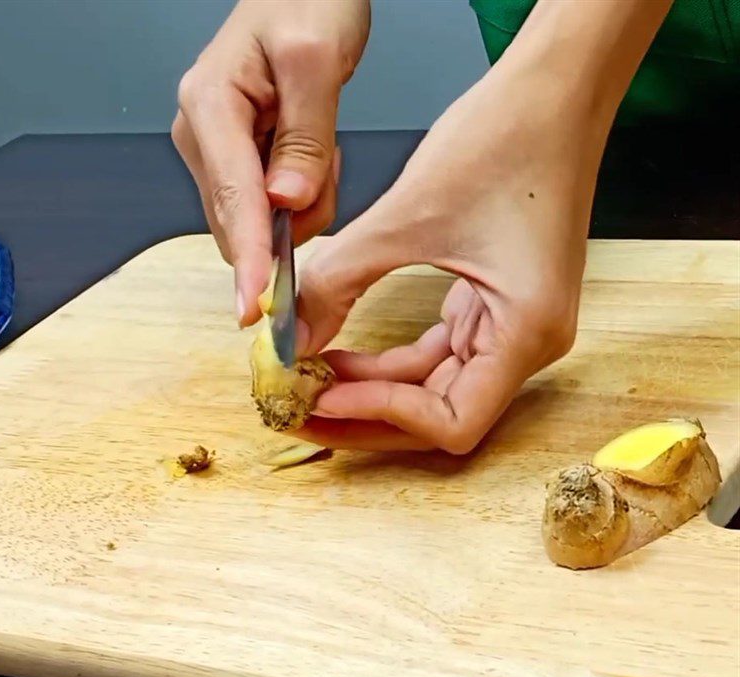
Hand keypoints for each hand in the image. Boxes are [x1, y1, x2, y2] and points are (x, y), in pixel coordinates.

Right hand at [173, 0, 369, 325]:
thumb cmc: (306, 2)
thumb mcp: (316, 60)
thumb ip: (303, 137)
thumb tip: (286, 202)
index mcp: (210, 106)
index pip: (233, 200)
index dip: (248, 257)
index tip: (255, 306)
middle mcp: (204, 136)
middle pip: (244, 221)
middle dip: (292, 218)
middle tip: (326, 160)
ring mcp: (219, 152)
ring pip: (262, 221)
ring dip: (304, 202)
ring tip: (322, 142)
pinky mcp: (240, 162)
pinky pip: (273, 207)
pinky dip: (304, 193)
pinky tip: (312, 151)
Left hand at [293, 64, 607, 453]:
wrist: (554, 90)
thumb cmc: (507, 138)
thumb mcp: (407, 214)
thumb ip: (339, 279)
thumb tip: (285, 334)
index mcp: (526, 331)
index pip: (453, 422)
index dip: (383, 415)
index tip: (321, 396)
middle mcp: (526, 343)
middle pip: (436, 415)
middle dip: (363, 414)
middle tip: (296, 409)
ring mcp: (510, 328)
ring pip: (430, 388)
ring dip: (368, 390)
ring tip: (304, 382)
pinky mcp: (491, 308)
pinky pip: (433, 354)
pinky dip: (385, 363)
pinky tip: (337, 353)